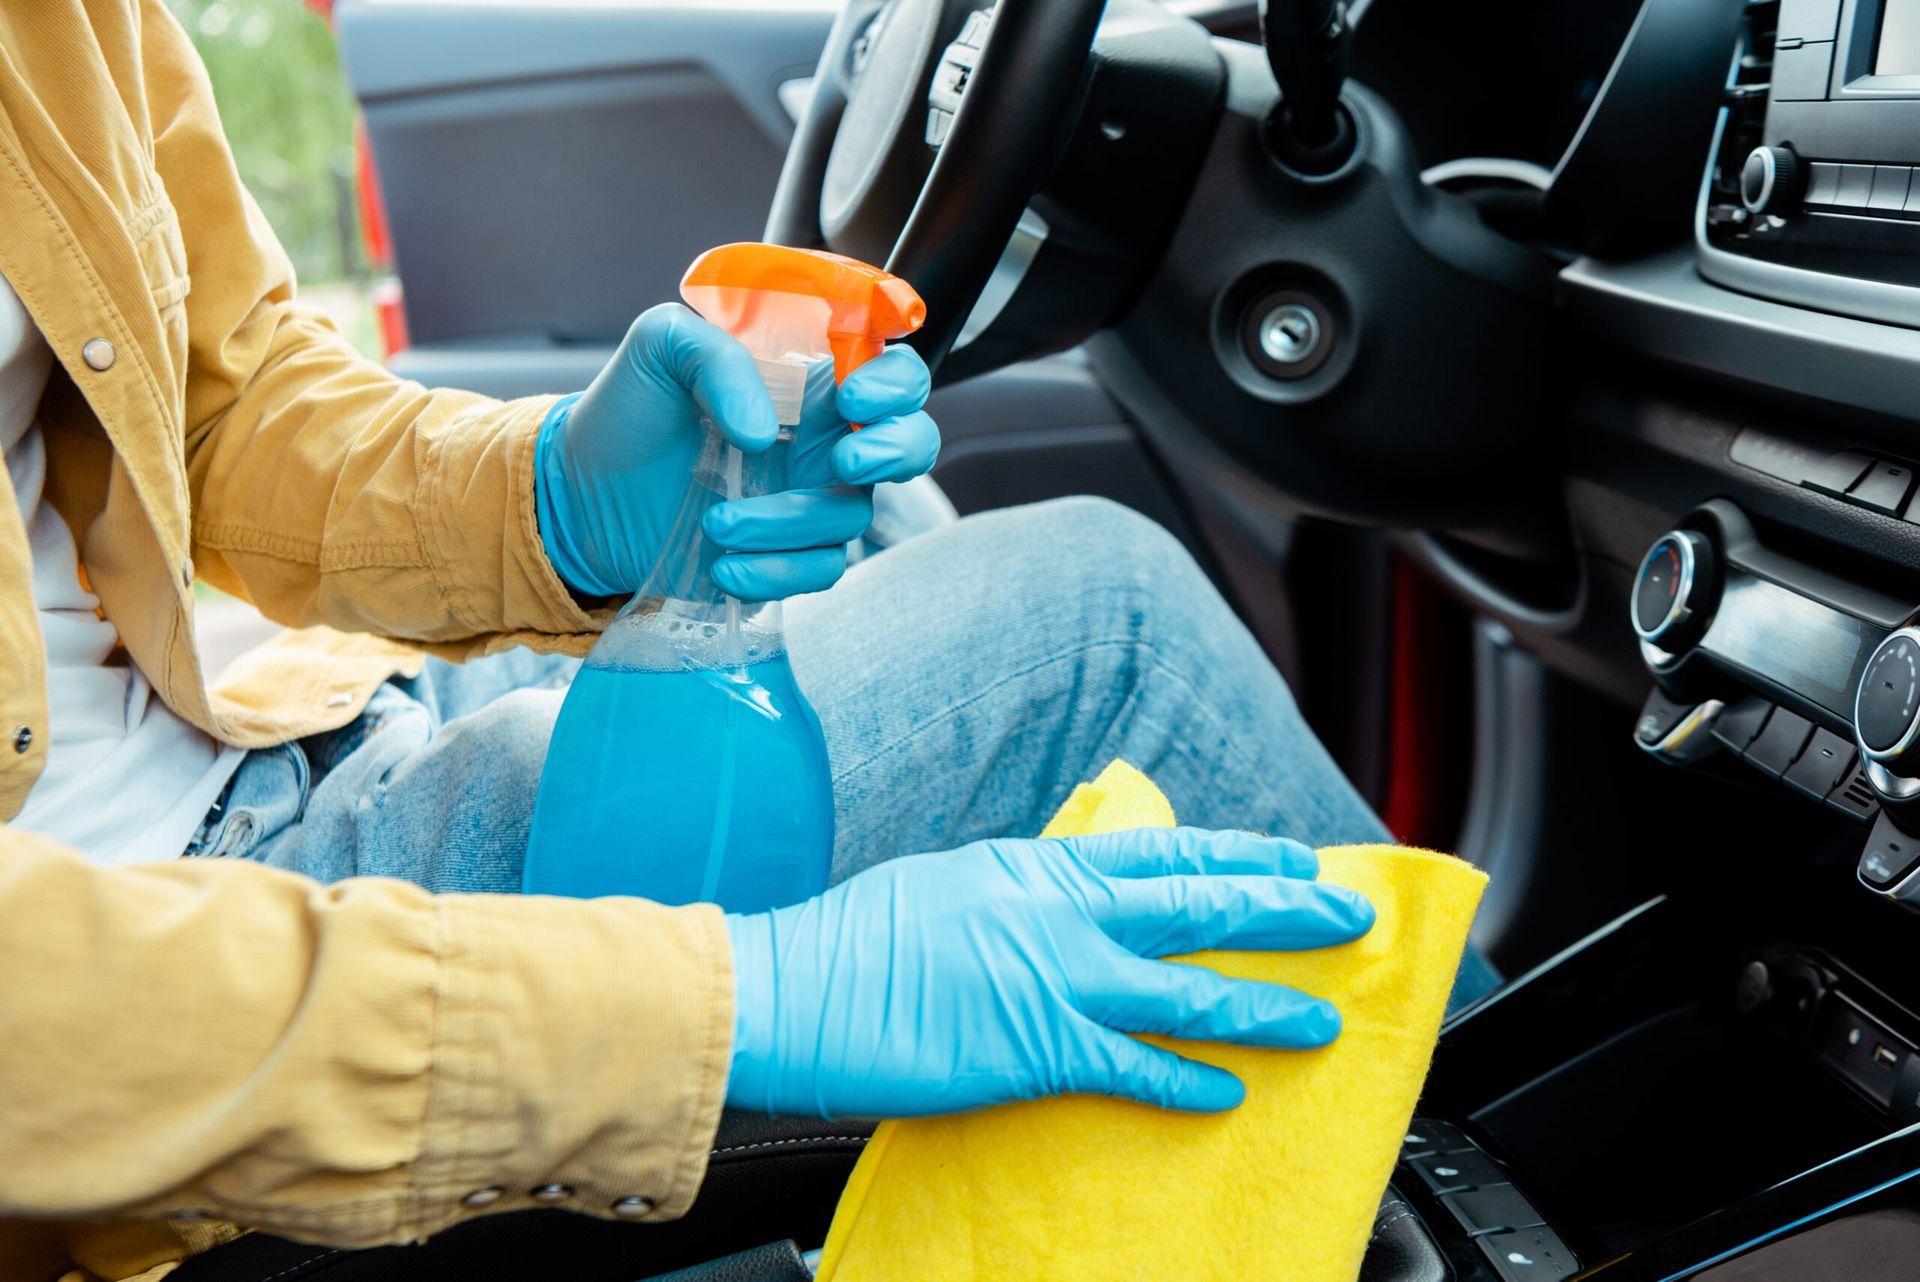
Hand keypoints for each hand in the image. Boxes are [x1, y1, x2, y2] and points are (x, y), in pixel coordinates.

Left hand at [534, 302, 939, 599]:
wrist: (580, 494)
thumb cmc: (627, 411)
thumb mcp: (660, 347)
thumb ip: (715, 353)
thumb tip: (765, 430)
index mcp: (809, 382)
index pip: (892, 372)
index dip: (896, 381)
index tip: (853, 393)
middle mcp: (823, 439)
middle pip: (913, 443)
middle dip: (898, 449)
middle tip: (847, 459)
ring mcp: (809, 500)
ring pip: (851, 516)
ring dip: (789, 523)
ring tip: (718, 521)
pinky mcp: (788, 555)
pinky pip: (819, 570)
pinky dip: (775, 572)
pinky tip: (722, 566)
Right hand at [724, 829, 1374, 1118]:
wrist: (792, 987)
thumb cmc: (858, 940)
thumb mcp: (956, 884)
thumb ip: (1026, 893)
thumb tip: (1068, 898)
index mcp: (1040, 868)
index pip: (1167, 852)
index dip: (1241, 854)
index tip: (1297, 856)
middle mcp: (1060, 913)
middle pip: (1200, 906)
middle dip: (1284, 910)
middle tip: (1349, 917)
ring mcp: (1055, 979)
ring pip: (1188, 988)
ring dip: (1263, 1003)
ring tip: (1319, 1018)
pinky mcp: (1036, 1049)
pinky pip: (1134, 1067)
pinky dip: (1187, 1079)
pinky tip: (1228, 1091)